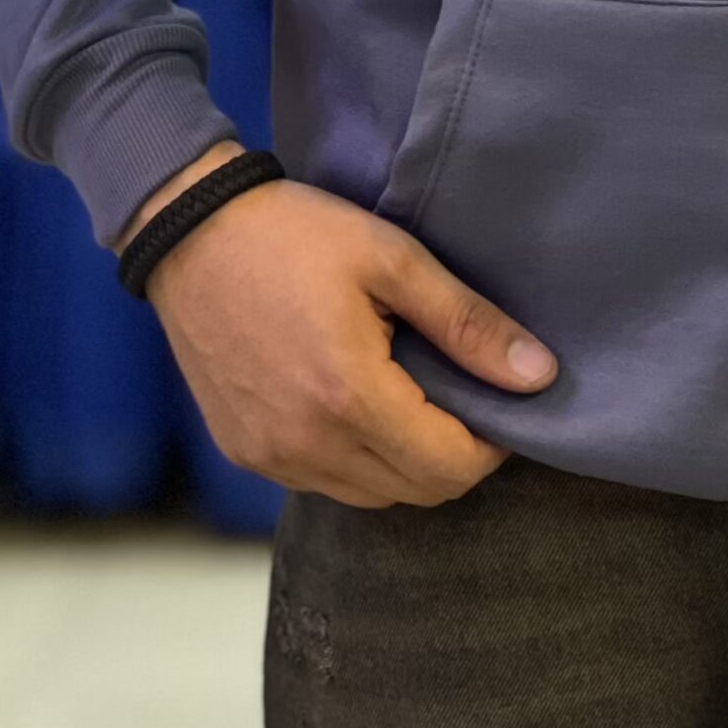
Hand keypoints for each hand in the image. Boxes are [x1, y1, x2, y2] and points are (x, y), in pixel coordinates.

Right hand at [132, 152, 558, 508]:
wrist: (189, 230)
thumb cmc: (294, 234)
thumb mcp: (393, 260)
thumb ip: (468, 324)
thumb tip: (539, 377)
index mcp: (350, 397)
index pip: (451, 469)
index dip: (492, 443)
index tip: (499, 398)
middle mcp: (307, 444)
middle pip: (418, 492)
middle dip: (455, 453)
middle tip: (461, 393)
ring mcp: (270, 456)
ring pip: (373, 496)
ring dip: (407, 461)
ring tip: (412, 393)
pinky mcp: (245, 453)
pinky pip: (326, 482)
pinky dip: (359, 459)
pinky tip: (360, 402)